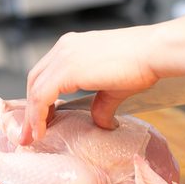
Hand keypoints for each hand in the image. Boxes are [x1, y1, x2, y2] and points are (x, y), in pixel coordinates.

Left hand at [23, 26, 159, 144]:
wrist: (153, 52)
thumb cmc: (141, 64)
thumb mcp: (115, 88)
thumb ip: (101, 104)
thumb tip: (102, 124)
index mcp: (73, 46)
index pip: (46, 73)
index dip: (40, 98)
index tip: (40, 120)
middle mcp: (64, 47)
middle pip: (35, 80)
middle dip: (31, 107)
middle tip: (31, 131)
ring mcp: (64, 56)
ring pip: (35, 89)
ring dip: (32, 115)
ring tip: (32, 136)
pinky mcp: (67, 69)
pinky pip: (42, 96)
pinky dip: (38, 115)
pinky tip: (41, 130)